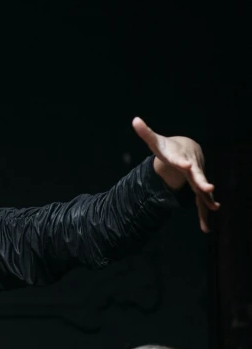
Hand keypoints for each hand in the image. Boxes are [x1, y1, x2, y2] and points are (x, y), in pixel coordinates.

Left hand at [133, 117, 219, 232]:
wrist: (187, 148)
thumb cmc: (169, 147)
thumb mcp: (156, 141)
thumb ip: (146, 132)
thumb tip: (135, 120)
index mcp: (181, 158)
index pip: (182, 161)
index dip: (183, 163)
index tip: (187, 165)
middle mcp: (192, 169)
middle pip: (198, 176)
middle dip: (203, 182)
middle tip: (209, 188)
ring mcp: (196, 179)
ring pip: (203, 191)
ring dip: (208, 200)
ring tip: (214, 208)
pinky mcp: (197, 188)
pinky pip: (200, 202)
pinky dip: (203, 215)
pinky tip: (205, 229)